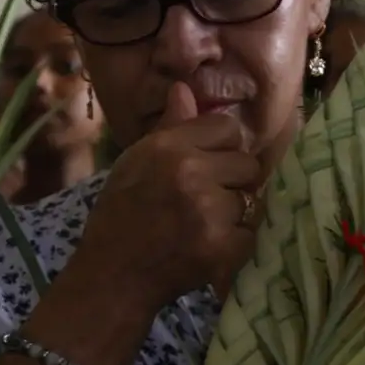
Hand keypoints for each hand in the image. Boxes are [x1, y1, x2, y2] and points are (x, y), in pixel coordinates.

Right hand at [79, 81, 262, 308]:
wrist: (114, 275)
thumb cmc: (120, 215)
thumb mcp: (135, 162)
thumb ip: (169, 127)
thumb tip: (186, 89)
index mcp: (168, 147)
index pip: (226, 128)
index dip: (220, 147)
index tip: (207, 165)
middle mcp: (192, 173)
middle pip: (246, 162)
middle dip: (232, 180)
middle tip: (206, 199)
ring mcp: (210, 211)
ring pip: (249, 198)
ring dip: (233, 212)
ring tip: (203, 224)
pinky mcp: (223, 247)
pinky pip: (250, 232)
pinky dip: (235, 241)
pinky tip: (209, 245)